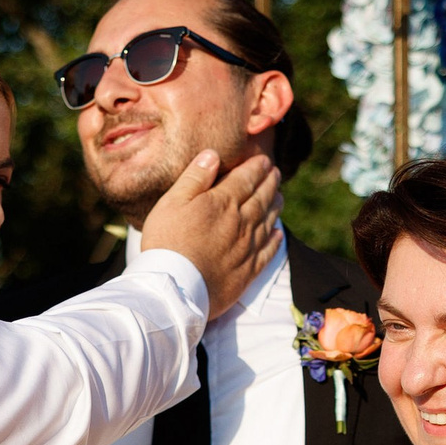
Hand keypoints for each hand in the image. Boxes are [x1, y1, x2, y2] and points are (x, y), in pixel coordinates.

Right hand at [137, 149, 281, 313]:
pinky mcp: (247, 272)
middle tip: (276, 174)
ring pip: (268, 222)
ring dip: (275, 206)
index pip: (246, 178)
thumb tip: (212, 155)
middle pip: (261, 198)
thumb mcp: (171, 203)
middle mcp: (240, 223)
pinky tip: (278, 234)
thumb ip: (194, 178)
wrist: (174, 289)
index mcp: (222, 203)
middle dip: (270, 183)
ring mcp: (246, 248)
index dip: (257, 167)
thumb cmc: (166, 243)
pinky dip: (275, 241)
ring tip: (279, 197)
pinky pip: (268, 252)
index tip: (264, 160)